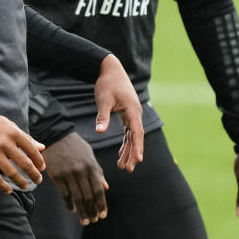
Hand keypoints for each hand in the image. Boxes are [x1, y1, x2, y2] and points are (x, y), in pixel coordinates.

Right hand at [0, 109, 45, 192]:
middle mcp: (4, 142)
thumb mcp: (10, 125)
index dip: (39, 161)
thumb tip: (42, 147)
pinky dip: (3, 186)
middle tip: (38, 181)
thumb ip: (26, 137)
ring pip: (11, 172)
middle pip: (24, 163)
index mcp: (13, 132)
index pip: (31, 149)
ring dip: (20, 182)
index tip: (42, 168)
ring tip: (26, 186)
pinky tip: (9, 190)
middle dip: (34, 174)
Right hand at [42, 132, 108, 224]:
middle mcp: (81, 171)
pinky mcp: (57, 176)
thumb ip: (98, 172)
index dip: (101, 204)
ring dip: (81, 212)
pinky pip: (64, 194)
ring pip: (77, 198)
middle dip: (92, 211)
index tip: (103, 215)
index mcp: (91, 166)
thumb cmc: (75, 146)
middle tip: (93, 221)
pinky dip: (69, 204)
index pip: (99, 189)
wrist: (56, 136)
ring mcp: (68, 174)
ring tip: (84, 221)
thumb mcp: (89, 155)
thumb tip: (106, 187)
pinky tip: (72, 209)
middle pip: (88, 196)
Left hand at [93, 54, 143, 170]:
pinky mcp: (127, 113)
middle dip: (133, 154)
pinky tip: (120, 153)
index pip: (137, 133)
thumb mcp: (104, 100)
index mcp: (133, 110)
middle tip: (128, 169)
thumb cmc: (107, 83)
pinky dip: (125, 142)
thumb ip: (103, 116)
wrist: (110, 69)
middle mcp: (136, 113)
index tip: (138, 160)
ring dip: (128, 151)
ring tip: (123, 166)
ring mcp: (132, 114)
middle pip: (136, 138)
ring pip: (133, 136)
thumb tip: (99, 131)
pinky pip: (129, 131)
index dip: (138, 147)